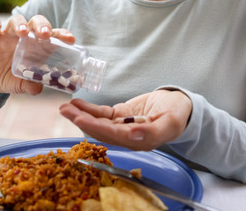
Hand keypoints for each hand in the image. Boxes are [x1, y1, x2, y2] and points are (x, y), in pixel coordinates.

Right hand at [0, 14, 74, 102]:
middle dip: (43, 25)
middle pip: (36, 22)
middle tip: (45, 34)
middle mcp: (25, 36)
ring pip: (16, 20)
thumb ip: (31, 86)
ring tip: (23, 33)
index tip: (71, 39)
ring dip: (21, 24)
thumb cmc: (13, 78)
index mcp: (38, 45)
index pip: (53, 35)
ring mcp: (8, 34)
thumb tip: (38, 88)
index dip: (62, 35)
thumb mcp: (22, 84)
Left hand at [58, 90, 192, 150]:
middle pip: (101, 131)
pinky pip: (102, 113)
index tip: (81, 119)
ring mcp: (122, 126)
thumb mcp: (171, 122)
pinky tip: (77, 103)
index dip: (96, 127)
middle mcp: (128, 137)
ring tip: (65, 107)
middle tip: (65, 110)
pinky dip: (89, 108)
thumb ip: (152, 131)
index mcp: (140, 141)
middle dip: (82, 120)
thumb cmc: (178, 114)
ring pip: (98, 122)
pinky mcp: (119, 116)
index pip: (114, 136)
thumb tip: (133, 136)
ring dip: (81, 114)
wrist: (180, 105)